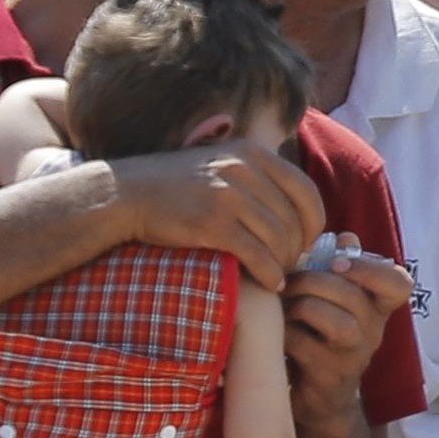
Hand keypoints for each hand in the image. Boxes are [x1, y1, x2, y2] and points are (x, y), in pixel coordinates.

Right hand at [111, 136, 322, 292]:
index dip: (315, 222)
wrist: (123, 195)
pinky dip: (269, 274)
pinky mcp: (212, 224)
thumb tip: (293, 202)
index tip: (306, 240)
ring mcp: (228, 196)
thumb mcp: (218, 162)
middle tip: (288, 264)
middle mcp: (244, 170)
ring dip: (284, 264)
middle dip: (297, 248)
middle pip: (295, 219)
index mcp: (251, 153)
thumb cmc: (172, 186)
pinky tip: (269, 284)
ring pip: (280, 239)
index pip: (306, 191)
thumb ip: (254, 173)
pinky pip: (258, 255)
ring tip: (277, 275)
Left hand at [283, 250, 409, 424]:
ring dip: (300, 307)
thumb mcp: (333, 301)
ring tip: (283, 308)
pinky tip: (276, 332)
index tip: (336, 261)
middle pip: (351, 294)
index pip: (398, 283)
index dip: (369, 267)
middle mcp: (373, 330)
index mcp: (377, 307)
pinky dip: (284, 333)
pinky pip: (304, 343)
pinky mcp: (329, 375)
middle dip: (311, 280)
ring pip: (335, 320)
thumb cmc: (319, 336)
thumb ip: (339, 268)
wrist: (315, 395)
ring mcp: (354, 355)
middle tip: (288, 282)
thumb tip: (346, 236)